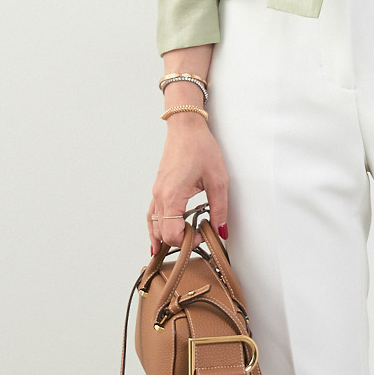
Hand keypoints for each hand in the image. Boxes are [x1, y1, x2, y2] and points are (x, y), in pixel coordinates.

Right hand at [149, 116, 228, 253]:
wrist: (186, 128)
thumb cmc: (200, 148)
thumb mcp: (218, 180)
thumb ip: (220, 209)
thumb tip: (221, 231)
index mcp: (172, 196)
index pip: (172, 235)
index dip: (189, 242)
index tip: (204, 235)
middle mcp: (160, 197)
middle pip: (162, 234)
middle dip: (179, 242)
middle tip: (198, 238)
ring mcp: (156, 193)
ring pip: (153, 226)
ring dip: (165, 238)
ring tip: (179, 246)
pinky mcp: (158, 189)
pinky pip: (152, 214)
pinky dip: (156, 228)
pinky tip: (159, 237)